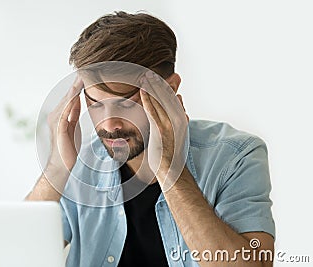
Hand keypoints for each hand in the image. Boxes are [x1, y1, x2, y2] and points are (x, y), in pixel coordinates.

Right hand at [45, 76, 82, 179]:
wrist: (62, 164)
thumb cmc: (68, 147)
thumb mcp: (73, 126)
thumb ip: (73, 113)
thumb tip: (77, 100)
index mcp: (59, 114)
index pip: (69, 97)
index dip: (77, 86)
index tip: (87, 74)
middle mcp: (55, 114)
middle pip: (68, 95)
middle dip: (76, 83)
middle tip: (86, 69)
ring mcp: (55, 120)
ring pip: (66, 100)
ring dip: (74, 88)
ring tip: (82, 76)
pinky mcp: (59, 127)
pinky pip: (65, 110)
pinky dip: (71, 100)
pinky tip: (77, 92)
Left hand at [140, 71, 188, 190]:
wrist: (172, 168)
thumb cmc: (173, 150)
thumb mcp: (178, 129)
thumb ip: (179, 113)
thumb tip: (179, 97)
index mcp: (182, 118)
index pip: (172, 98)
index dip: (163, 86)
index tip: (156, 78)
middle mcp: (178, 119)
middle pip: (166, 97)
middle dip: (157, 84)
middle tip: (148, 73)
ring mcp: (170, 124)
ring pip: (160, 101)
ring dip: (151, 88)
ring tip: (144, 78)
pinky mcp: (161, 130)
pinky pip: (153, 111)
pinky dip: (147, 99)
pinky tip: (142, 91)